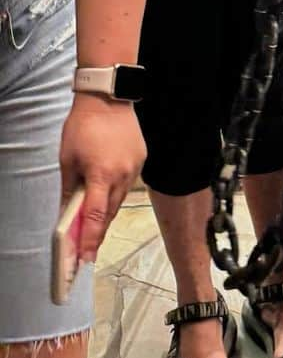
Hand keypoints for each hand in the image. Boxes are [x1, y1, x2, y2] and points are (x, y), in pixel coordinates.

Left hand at [60, 94, 146, 263]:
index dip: (90, 239)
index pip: (96, 216)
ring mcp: (134, 168)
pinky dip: (115, 194)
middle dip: (98, 232)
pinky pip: (127, 185)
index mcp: (102, 174)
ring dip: (106, 214)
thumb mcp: (67, 160)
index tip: (84, 257)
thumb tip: (68, 213)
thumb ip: (70, 189)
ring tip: (94, 226)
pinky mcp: (140, 161)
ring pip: (119, 200)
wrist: (109, 100)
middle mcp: (123, 175)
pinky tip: (106, 196)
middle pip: (109, 213)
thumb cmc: (83, 127)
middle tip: (86, 250)